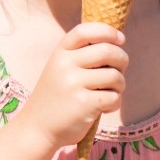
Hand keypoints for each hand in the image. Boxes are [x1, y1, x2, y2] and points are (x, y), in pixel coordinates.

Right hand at [22, 23, 126, 150]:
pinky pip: (114, 97)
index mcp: (60, 52)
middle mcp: (65, 64)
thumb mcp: (61, 68)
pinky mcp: (84, 103)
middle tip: (119, 71)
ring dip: (120, 86)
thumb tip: (117, 44)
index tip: (121, 39)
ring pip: (115, 76)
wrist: (37, 128)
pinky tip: (104, 108)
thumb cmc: (57, 97)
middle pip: (108, 51)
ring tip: (109, 92)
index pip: (86, 30)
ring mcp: (73, 84)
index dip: (107, 31)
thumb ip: (82, 55)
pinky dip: (115, 103)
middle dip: (122, 60)